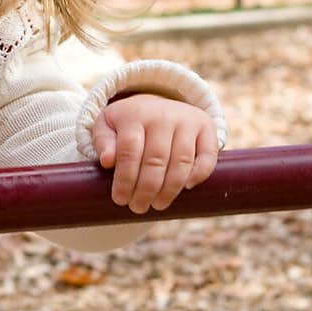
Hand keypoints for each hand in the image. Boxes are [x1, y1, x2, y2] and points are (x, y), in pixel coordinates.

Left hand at [91, 93, 218, 213]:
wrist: (157, 103)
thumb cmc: (128, 123)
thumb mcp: (107, 126)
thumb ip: (103, 142)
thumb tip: (107, 160)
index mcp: (134, 114)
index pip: (130, 150)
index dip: (125, 179)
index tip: (120, 199)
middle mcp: (163, 115)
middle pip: (156, 159)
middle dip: (146, 189)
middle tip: (138, 208)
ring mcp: (187, 120)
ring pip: (181, 161)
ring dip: (170, 189)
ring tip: (157, 205)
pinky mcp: (206, 126)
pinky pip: (208, 155)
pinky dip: (200, 173)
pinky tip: (186, 187)